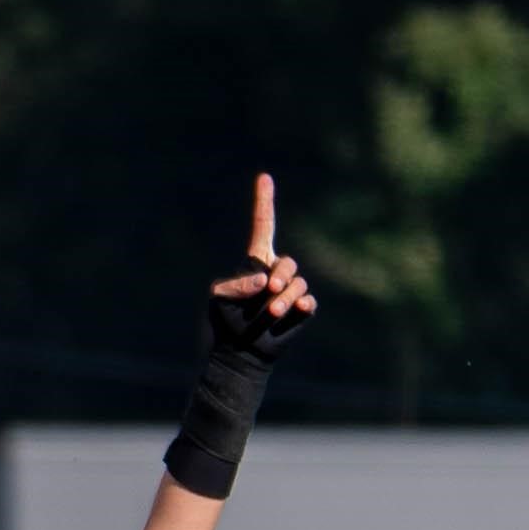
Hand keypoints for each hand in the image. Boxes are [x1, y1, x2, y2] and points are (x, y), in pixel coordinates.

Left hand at [206, 173, 315, 360]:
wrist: (241, 351)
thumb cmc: (227, 320)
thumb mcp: (220, 297)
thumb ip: (237, 284)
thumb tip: (264, 280)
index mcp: (257, 262)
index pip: (263, 227)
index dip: (264, 203)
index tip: (264, 178)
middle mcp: (276, 272)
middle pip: (287, 262)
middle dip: (282, 274)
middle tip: (270, 290)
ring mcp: (290, 291)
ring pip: (298, 283)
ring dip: (286, 296)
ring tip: (272, 312)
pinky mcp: (301, 310)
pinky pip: (308, 301)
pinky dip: (303, 304)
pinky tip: (299, 309)